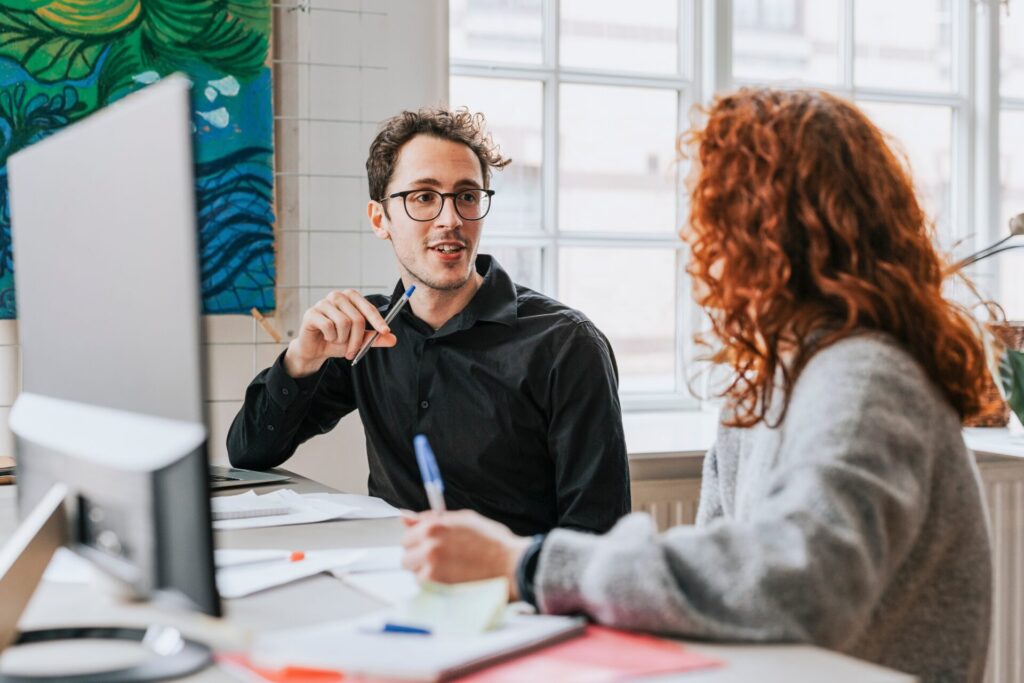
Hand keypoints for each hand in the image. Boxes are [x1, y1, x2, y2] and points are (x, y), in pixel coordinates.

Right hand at [283, 289, 396, 376]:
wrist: (315, 349)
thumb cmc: (338, 340)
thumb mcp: (359, 340)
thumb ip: (375, 338)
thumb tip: (392, 339)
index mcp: (351, 297)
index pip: (368, 307)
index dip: (378, 320)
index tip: (385, 331)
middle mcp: (337, 296)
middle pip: (357, 318)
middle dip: (357, 339)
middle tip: (353, 352)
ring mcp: (323, 302)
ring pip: (343, 322)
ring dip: (342, 339)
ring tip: (336, 340)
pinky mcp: (311, 312)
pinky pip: (328, 326)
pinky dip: (330, 337)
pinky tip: (326, 337)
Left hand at [401, 510, 531, 597]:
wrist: (512, 565)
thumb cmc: (493, 543)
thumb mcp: (463, 520)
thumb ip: (431, 518)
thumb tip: (405, 516)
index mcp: (435, 526)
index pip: (407, 536)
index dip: (419, 542)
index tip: (429, 547)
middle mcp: (430, 545)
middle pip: (406, 557)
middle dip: (419, 559)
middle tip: (441, 562)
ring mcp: (431, 567)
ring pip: (414, 574)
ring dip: (427, 574)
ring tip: (451, 572)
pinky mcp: (437, 586)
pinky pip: (424, 587)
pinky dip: (435, 586)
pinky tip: (453, 581)